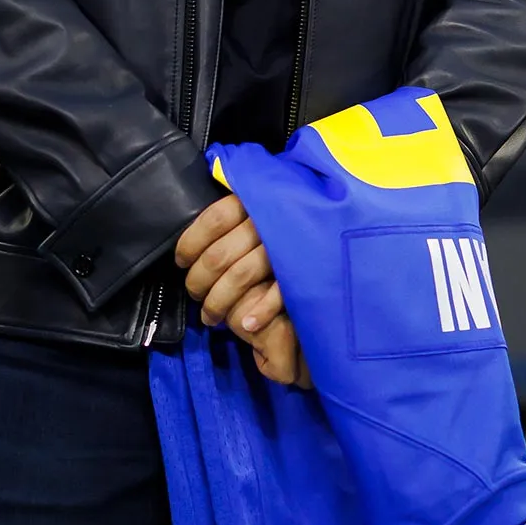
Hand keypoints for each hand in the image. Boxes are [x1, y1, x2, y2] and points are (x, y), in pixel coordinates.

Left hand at [175, 195, 309, 386]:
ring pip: (239, 277)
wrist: (344, 221)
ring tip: (210, 317)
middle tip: (194, 294)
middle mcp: (268, 220)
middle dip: (198, 281)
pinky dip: (259, 312)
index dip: (190, 244)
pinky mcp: (304, 270)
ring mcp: (286, 247)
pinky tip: (246, 325)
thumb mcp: (265, 201)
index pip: (212, 220)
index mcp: (255, 199)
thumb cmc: (293, 215)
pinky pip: (276, 294)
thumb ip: (237, 209)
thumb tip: (198, 228)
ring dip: (218, 302)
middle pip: (219, 254)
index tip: (180, 261)